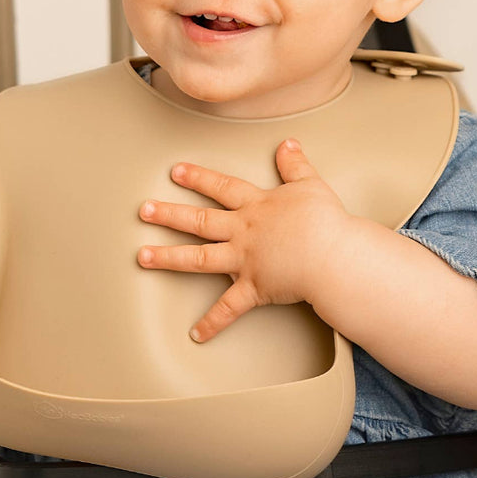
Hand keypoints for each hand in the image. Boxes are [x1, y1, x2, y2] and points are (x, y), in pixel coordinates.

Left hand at [137, 139, 348, 342]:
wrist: (335, 257)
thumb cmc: (326, 222)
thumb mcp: (310, 185)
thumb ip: (295, 165)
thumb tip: (289, 144)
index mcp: (255, 206)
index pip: (221, 186)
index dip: (198, 177)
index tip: (175, 171)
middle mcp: (243, 231)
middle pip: (199, 220)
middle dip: (168, 214)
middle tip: (142, 210)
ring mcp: (244, 260)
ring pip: (199, 258)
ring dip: (168, 258)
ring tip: (142, 258)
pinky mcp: (253, 288)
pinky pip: (229, 308)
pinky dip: (213, 322)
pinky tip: (196, 333)